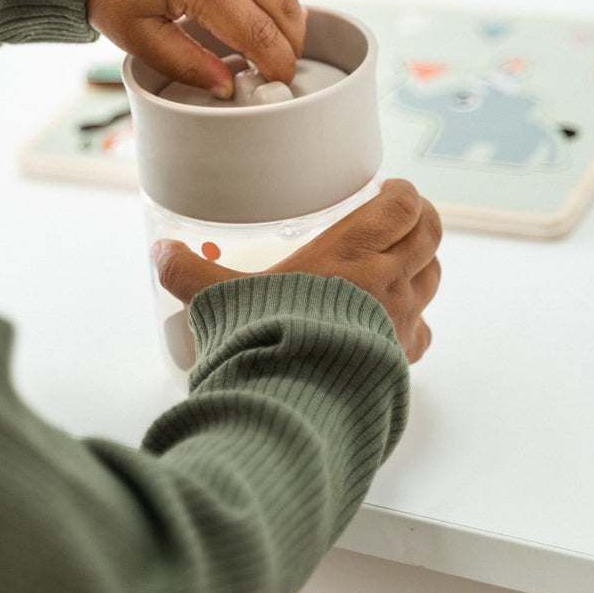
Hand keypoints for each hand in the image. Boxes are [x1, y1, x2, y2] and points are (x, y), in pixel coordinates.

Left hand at [85, 0, 305, 94]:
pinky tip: (260, 8)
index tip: (278, 83)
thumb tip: (226, 87)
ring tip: (274, 43)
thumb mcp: (137, 36)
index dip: (276, 63)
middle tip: (282, 67)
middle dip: (291, 41)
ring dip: (285, 13)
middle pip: (281, 2)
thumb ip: (187, 64)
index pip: (257, 31)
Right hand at [153, 180, 440, 362]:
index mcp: (351, 251)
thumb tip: (161, 254)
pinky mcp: (402, 360)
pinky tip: (388, 325)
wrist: (299, 401)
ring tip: (396, 265)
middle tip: (398, 219)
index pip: (402, 206)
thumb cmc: (266, 338)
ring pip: (432, 280)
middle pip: (430, 236)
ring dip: (420, 267)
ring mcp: (401, 322)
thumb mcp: (219, 296)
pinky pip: (422, 333)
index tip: (385, 191)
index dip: (402, 193)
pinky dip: (413, 322)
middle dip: (420, 221)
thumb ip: (188, 272)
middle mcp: (388, 281)